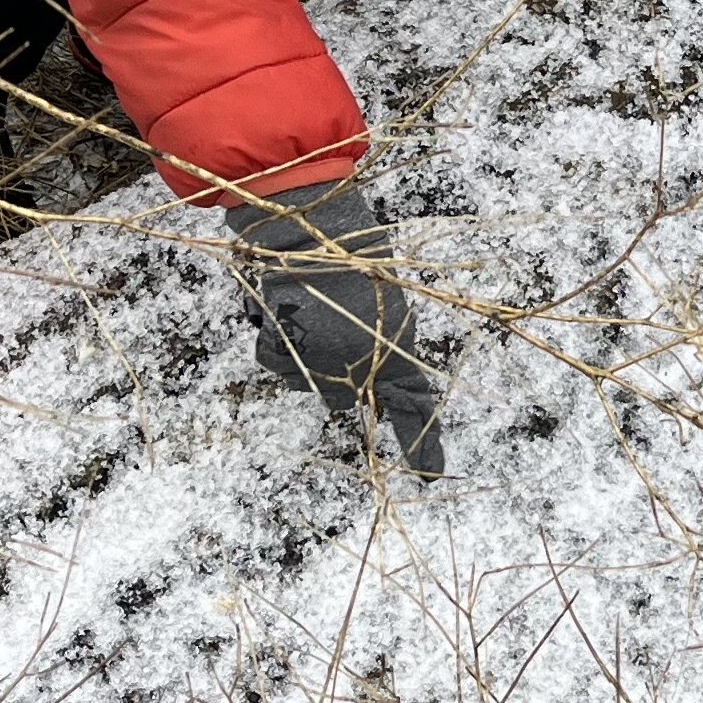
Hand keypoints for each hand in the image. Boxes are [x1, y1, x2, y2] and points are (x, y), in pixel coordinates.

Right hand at [237, 177, 445, 475]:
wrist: (311, 224)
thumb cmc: (351, 249)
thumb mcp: (380, 295)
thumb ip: (371, 336)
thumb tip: (352, 362)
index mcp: (396, 346)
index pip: (414, 404)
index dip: (423, 445)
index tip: (432, 477)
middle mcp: (362, 364)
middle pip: (339, 394)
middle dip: (329, 369)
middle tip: (324, 323)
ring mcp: (323, 361)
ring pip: (301, 376)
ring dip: (297, 346)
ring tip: (304, 301)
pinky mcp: (287, 352)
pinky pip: (270, 355)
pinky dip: (269, 332)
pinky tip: (279, 301)